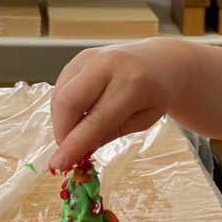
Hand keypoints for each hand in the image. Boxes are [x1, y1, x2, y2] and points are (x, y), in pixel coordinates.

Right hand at [49, 39, 176, 170]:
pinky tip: (77, 115)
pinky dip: (62, 106)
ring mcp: (91, 57)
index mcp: (133, 84)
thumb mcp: (144, 120)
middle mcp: (108, 65)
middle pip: (68, 102)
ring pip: (59, 94)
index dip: (74, 143)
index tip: (59, 164)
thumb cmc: (157, 94)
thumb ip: (112, 133)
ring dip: (60, 120)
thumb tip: (79, 151)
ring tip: (77, 133)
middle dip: (61, 131)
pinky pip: (61, 85)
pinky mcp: (80, 57)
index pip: (96, 119)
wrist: (161, 60)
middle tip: (68, 150)